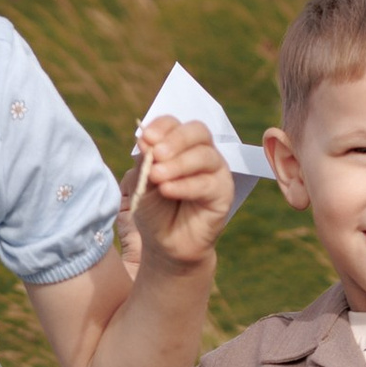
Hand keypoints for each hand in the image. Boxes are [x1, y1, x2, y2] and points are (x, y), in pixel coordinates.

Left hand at [130, 113, 237, 268]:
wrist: (165, 243)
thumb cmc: (155, 210)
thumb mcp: (142, 183)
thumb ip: (144, 161)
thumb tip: (145, 139)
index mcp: (179, 145)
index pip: (175, 124)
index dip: (161, 127)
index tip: (146, 138)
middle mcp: (201, 153)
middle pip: (197, 132)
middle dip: (175, 140)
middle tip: (156, 154)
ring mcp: (215, 171)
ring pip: (204, 156)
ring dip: (178, 164)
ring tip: (157, 176)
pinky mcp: (223, 192)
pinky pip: (207, 183)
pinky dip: (185, 185)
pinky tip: (167, 190)